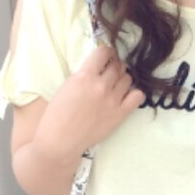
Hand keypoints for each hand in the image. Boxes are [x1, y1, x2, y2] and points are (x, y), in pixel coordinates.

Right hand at [37, 43, 144, 158]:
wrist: (60, 141)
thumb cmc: (57, 115)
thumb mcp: (67, 86)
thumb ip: (84, 74)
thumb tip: (98, 67)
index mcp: (85, 76)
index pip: (104, 52)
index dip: (106, 52)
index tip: (104, 56)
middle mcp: (101, 85)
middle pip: (117, 65)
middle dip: (114, 65)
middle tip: (109, 72)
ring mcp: (113, 100)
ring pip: (127, 78)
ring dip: (122, 78)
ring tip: (115, 84)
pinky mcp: (120, 114)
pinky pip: (137, 96)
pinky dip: (134, 93)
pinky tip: (125, 96)